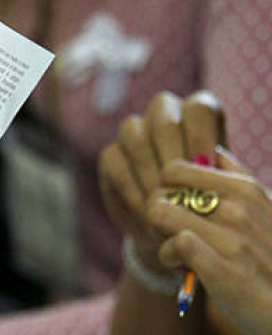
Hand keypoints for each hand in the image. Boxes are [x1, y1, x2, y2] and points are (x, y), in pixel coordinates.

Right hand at [98, 91, 224, 270]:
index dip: (200, 137)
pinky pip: (115, 163)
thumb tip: (206, 167)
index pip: (197, 110)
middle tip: (182, 190)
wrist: (178, 225)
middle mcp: (164, 114)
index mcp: (198, 113)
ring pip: (135, 137)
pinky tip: (147, 213)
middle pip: (164, 121)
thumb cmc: (209, 202)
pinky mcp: (111, 154)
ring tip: (165, 206)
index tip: (206, 169)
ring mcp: (133, 131)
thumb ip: (216, 174)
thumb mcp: (222, 188)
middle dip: (173, 158)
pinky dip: (133, 190)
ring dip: (151, 175)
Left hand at [147, 149, 271, 334]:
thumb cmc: (271, 257)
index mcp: (244, 188)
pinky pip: (174, 244)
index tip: (174, 209)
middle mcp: (238, 208)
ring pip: (160, 213)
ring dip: (159, 235)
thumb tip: (213, 153)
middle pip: (160, 192)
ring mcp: (232, 238)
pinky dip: (168, 256)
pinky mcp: (223, 269)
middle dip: (157, 214)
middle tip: (170, 234)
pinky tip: (180, 267)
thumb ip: (238, 178)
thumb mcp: (266, 208)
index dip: (164, 190)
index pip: (173, 169)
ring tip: (175, 250)